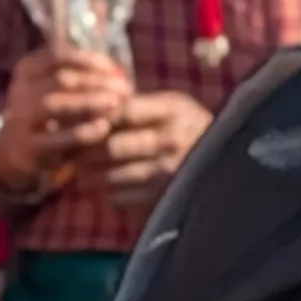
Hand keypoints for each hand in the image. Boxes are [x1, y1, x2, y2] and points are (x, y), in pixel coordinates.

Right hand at [0, 45, 130, 194]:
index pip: (58, 54)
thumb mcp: (56, 88)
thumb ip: (80, 76)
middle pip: (61, 79)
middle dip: (96, 82)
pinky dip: (83, 132)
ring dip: (90, 103)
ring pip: (56, 105)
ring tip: (116, 104)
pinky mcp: (29, 148)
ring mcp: (21, 120)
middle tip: (125, 89)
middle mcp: (20, 91)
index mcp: (27, 69)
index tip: (115, 69)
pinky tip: (103, 128)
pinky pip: (57, 138)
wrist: (18, 152)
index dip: (89, 60)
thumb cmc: (48, 114)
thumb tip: (118, 72)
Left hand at [79, 89, 214, 205]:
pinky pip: (123, 198)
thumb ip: (139, 104)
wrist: (228, 160)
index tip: (82, 120)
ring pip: (114, 175)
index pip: (122, 111)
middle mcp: (170, 140)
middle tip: (72, 152)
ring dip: (91, 176)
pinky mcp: (163, 197)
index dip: (97, 116)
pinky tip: (102, 189)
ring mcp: (167, 172)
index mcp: (172, 109)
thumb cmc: (189, 127)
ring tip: (79, 172)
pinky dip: (108, 194)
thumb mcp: (172, 106)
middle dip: (87, 150)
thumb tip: (94, 103)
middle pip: (113, 146)